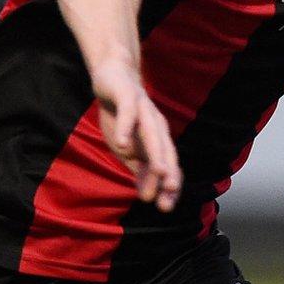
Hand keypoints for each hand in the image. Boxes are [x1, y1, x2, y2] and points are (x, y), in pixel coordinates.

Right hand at [88, 59, 180, 210]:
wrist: (114, 76)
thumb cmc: (123, 116)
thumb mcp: (130, 147)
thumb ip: (140, 168)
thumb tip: (149, 196)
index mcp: (158, 139)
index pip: (168, 165)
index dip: (168, 185)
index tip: (166, 207)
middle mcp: (156, 126)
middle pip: (166, 152)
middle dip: (169, 174)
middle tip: (169, 194)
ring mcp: (143, 110)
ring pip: (153, 134)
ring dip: (156, 154)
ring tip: (159, 172)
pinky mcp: (128, 97)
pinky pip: (128, 114)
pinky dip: (126, 129)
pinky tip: (121, 144)